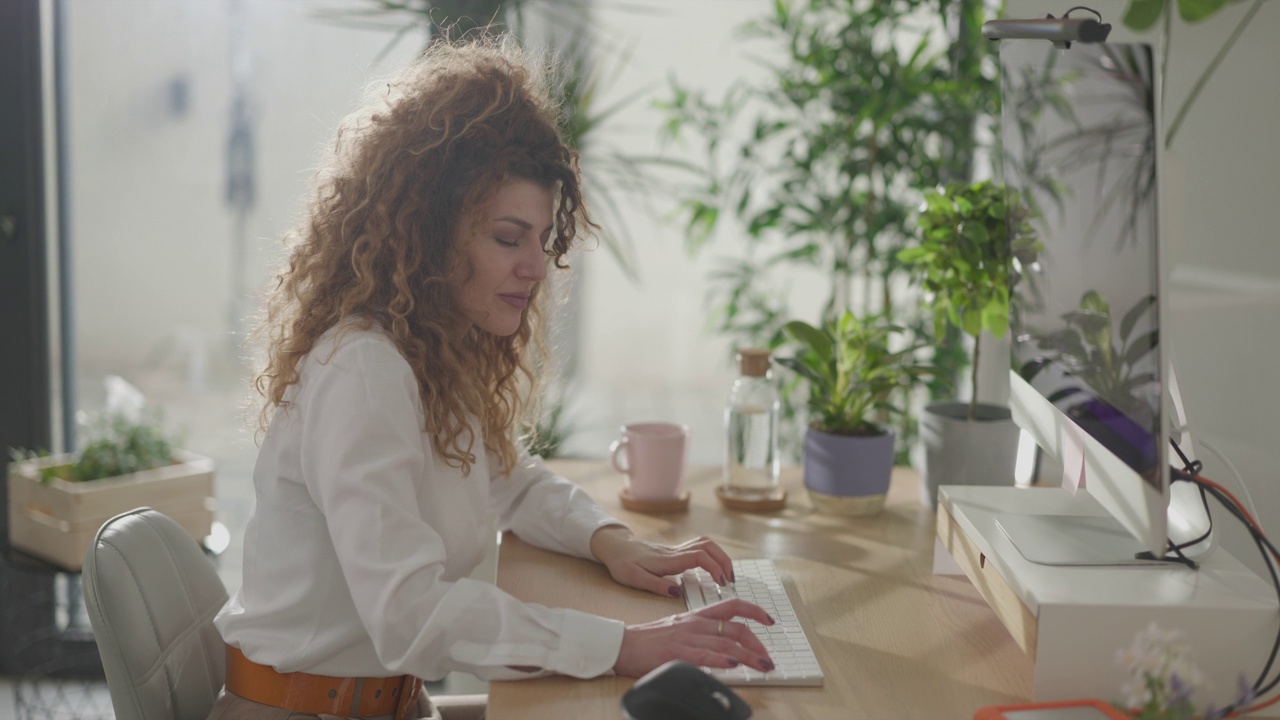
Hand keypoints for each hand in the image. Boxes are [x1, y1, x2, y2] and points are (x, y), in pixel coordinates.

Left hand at [589, 526, 734, 596]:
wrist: (615, 547)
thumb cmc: (622, 564)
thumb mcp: (634, 578)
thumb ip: (656, 585)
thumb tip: (677, 592)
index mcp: (667, 560)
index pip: (699, 557)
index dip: (714, 567)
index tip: (722, 582)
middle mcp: (675, 552)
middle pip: (708, 546)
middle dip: (724, 561)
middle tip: (730, 580)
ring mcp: (676, 550)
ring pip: (706, 543)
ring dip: (720, 556)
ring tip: (727, 575)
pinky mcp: (676, 552)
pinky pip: (700, 548)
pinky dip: (713, 556)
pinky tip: (714, 570)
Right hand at [612, 599, 776, 677]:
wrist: (625, 644)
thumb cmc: (651, 640)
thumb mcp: (680, 630)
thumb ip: (702, 636)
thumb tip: (725, 647)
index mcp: (698, 616)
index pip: (732, 606)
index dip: (755, 611)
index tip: (770, 620)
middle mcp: (696, 623)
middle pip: (735, 628)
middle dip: (758, 644)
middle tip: (768, 659)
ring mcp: (688, 636)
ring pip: (726, 642)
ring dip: (749, 656)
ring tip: (762, 666)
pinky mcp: (677, 651)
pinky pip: (704, 654)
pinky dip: (721, 659)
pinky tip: (733, 664)